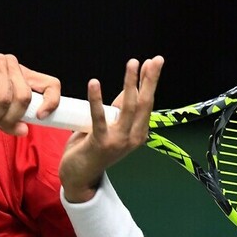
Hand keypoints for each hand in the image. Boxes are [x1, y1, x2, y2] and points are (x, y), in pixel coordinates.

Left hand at [59, 56, 163, 201]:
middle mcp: (133, 137)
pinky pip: (99, 117)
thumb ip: (119, 110)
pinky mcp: (101, 143)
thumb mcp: (111, 127)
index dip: (149, 82)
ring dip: (131, 83)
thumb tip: (130, 87)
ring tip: (132, 63)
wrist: (80, 177)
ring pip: (128, 107)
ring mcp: (119, 141)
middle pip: (144, 103)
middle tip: (156, 59)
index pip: (146, 103)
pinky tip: (94, 83)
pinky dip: (96, 99)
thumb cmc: (93, 149)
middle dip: (150, 79)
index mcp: (139, 133)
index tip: (153, 62)